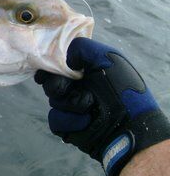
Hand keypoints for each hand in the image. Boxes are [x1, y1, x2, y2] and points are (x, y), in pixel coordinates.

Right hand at [35, 37, 169, 175]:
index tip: (45, 71)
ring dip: (71, 103)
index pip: (56, 66)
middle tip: (68, 87)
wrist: (129, 125)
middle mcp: (75, 89)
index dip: (48, 67)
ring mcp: (70, 108)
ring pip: (54, 101)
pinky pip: (55, 120)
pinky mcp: (68, 127)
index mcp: (83, 72)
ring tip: (89, 106)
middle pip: (50, 83)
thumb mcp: (108, 58)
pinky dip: (69, 120)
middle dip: (59, 85)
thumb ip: (82, 48)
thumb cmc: (122, 89)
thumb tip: (65, 60)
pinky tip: (85, 120)